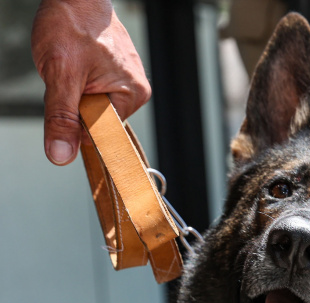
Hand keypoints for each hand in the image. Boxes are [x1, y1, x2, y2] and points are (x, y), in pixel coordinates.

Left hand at [32, 0, 150, 165]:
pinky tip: (77, 64)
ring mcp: (128, 82)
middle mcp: (135, 92)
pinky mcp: (118, 74)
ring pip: (93, 106)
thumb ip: (61, 118)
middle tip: (68, 78)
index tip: (66, 104)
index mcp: (131, 96)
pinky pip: (95, 92)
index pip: (102, 135)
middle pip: (98, 121)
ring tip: (73, 67)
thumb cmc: (72, 25)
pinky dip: (80, 83)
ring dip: (76, 93)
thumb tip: (61, 156)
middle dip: (76, 106)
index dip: (77, 125)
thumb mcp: (60, 75)